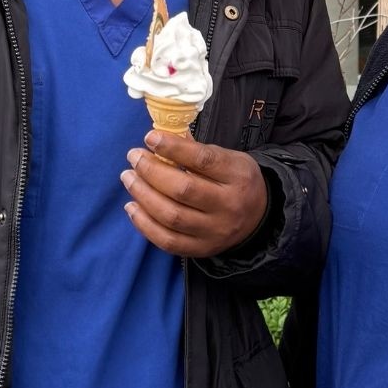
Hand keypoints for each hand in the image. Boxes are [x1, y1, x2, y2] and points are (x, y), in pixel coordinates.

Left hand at [122, 131, 269, 257]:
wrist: (258, 218)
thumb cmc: (236, 181)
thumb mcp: (229, 158)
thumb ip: (196, 150)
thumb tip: (159, 138)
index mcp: (238, 176)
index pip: (203, 160)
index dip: (173, 148)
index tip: (150, 138)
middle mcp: (229, 205)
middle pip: (183, 189)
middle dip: (151, 171)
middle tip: (134, 157)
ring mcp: (215, 231)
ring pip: (171, 216)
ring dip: (143, 195)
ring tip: (129, 178)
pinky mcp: (202, 249)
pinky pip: (167, 241)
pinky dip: (144, 224)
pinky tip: (132, 206)